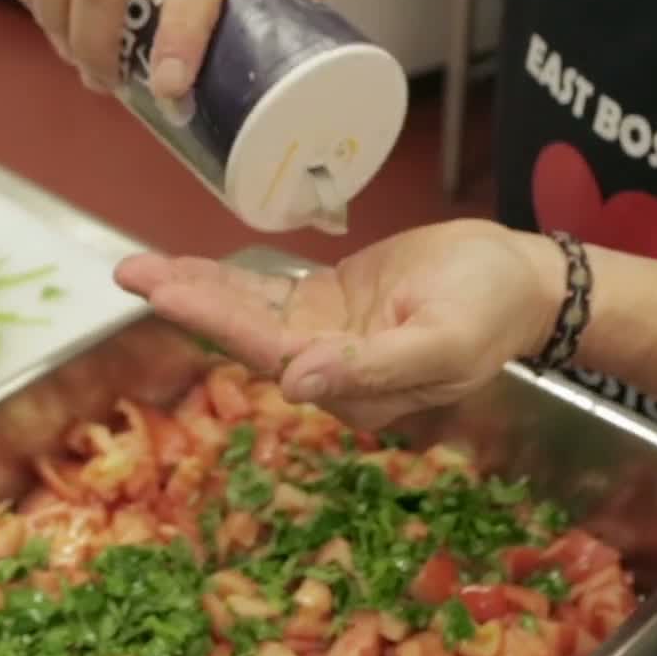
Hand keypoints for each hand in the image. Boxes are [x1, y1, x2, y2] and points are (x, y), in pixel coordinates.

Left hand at [115, 221, 566, 428]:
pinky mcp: (329, 305)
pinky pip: (269, 292)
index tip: (168, 296)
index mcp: (356, 388)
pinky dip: (227, 278)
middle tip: (133, 274)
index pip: (273, 354)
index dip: (217, 322)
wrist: (523, 280)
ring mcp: (327, 336)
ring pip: (250, 313)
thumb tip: (298, 383)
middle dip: (190, 304)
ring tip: (138, 267)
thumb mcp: (444, 340)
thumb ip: (374, 368)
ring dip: (197, 290)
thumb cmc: (492, 308)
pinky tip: (184, 267)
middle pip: (247, 335)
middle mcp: (331, 370)